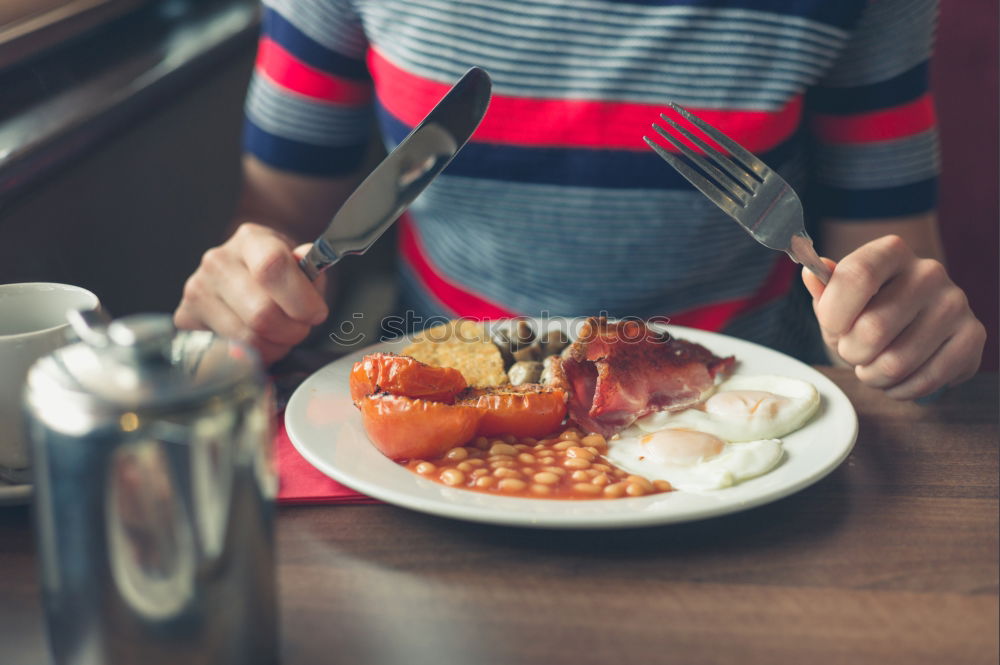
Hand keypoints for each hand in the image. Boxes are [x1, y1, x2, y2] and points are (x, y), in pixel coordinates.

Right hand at [174, 223, 328, 364]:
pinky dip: (253, 357)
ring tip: (280, 336)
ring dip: (275, 347)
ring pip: (247, 339)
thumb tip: (307, 262)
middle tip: (300, 328)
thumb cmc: (282, 277)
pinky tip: (259, 344)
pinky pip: (228, 353)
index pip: (272, 267)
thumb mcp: (303, 267)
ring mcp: (197, 290)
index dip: (301, 299)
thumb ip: (311, 270)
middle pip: (262, 313)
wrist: (247, 281)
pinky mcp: (185, 319)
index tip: (316, 313)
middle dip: (292, 331)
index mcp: (251, 240)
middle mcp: (217, 261)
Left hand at [802, 235, 985, 399]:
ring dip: (873, 377)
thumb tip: (811, 272)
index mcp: (890, 252)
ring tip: (873, 366)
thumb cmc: (867, 310)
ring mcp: (955, 303)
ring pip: (896, 363)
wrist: (913, 323)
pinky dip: (901, 389)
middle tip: (854, 352)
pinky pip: (925, 381)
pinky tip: (898, 378)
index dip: (835, 312)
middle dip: (851, 353)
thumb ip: (824, 289)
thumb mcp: (838, 300)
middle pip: (873, 328)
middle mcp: (929, 271)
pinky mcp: (973, 336)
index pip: (857, 276)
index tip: (833, 327)